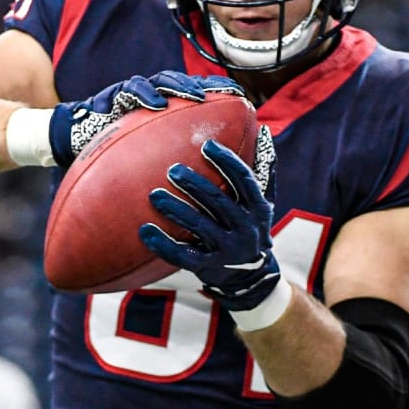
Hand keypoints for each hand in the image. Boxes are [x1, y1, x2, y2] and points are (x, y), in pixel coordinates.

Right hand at [49, 71, 242, 166]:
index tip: (243, 100)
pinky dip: (143, 94)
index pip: (195, 96)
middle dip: (207, 86)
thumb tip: (206, 185)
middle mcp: (150, 98)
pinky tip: (155, 103)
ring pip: (161, 81)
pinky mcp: (113, 95)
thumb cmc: (111, 156)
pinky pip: (129, 90)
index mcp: (163, 110)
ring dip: (181, 86)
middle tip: (228, 96)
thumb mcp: (144, 158)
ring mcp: (132, 94)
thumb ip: (169, 160)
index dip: (218, 94)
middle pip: (184, 85)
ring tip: (197, 97)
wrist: (70, 142)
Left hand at [139, 130, 279, 311]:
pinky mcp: (208, 267)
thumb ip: (263, 170)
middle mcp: (246, 229)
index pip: (244, 181)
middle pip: (218, 202)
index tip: (207, 145)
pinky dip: (163, 244)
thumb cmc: (250, 227)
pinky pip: (183, 256)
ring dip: (176, 210)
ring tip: (154, 194)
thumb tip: (261, 130)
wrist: (251, 277)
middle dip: (195, 185)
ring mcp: (227, 250)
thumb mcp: (263, 203)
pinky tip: (145, 231)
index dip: (227, 162)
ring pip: (200, 227)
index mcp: (258, 208)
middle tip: (172, 169)